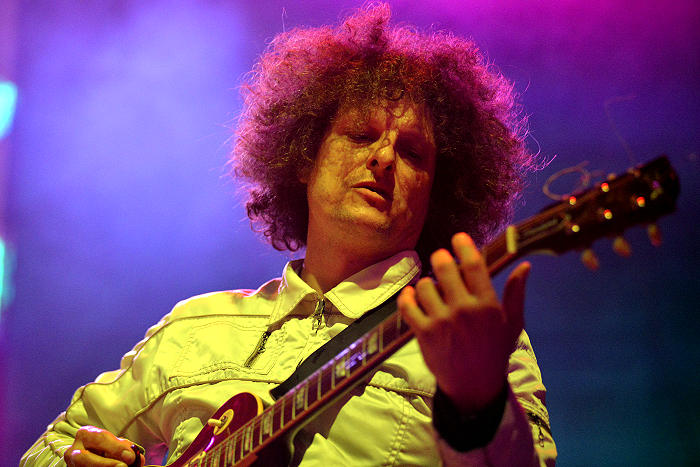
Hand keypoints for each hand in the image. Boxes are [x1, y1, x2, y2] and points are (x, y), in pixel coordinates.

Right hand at [64, 426, 144, 466]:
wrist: (87, 454)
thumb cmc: (103, 447)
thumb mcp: (112, 443)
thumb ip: (123, 447)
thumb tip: (137, 457)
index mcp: (85, 434)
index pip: (99, 438)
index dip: (116, 448)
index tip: (131, 456)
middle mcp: (74, 450)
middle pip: (84, 458)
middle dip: (106, 463)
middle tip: (124, 466)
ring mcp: (71, 464)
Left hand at [398, 232, 529, 413]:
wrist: (474, 386)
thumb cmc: (494, 352)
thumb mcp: (512, 324)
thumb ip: (516, 293)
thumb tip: (525, 265)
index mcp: (487, 305)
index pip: (474, 265)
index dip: (464, 246)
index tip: (458, 237)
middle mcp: (463, 310)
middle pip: (444, 269)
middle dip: (441, 258)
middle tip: (441, 259)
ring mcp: (441, 321)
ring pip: (424, 285)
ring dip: (426, 283)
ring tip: (432, 289)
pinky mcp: (423, 333)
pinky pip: (408, 306)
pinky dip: (407, 297)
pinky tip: (412, 296)